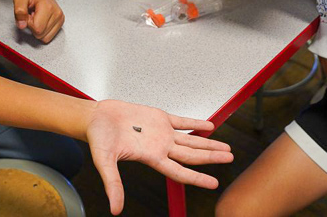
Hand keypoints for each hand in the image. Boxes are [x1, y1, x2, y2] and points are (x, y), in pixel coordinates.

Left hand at [13, 0, 63, 42]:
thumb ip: (19, 11)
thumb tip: (22, 25)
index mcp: (48, 7)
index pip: (37, 29)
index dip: (28, 24)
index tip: (28, 15)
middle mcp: (57, 14)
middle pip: (41, 35)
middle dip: (33, 27)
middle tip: (31, 15)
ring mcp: (60, 18)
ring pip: (45, 37)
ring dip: (38, 29)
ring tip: (36, 17)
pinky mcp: (61, 21)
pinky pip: (49, 36)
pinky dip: (43, 30)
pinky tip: (41, 20)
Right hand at [86, 99, 233, 214]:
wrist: (96, 118)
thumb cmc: (99, 139)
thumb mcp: (105, 163)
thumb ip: (113, 185)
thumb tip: (115, 210)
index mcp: (151, 158)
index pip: (180, 172)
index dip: (197, 178)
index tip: (214, 184)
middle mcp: (160, 147)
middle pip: (192, 155)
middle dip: (212, 157)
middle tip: (230, 158)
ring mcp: (162, 132)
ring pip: (191, 140)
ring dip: (208, 143)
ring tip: (225, 147)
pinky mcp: (159, 118)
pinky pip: (182, 122)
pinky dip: (196, 124)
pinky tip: (209, 126)